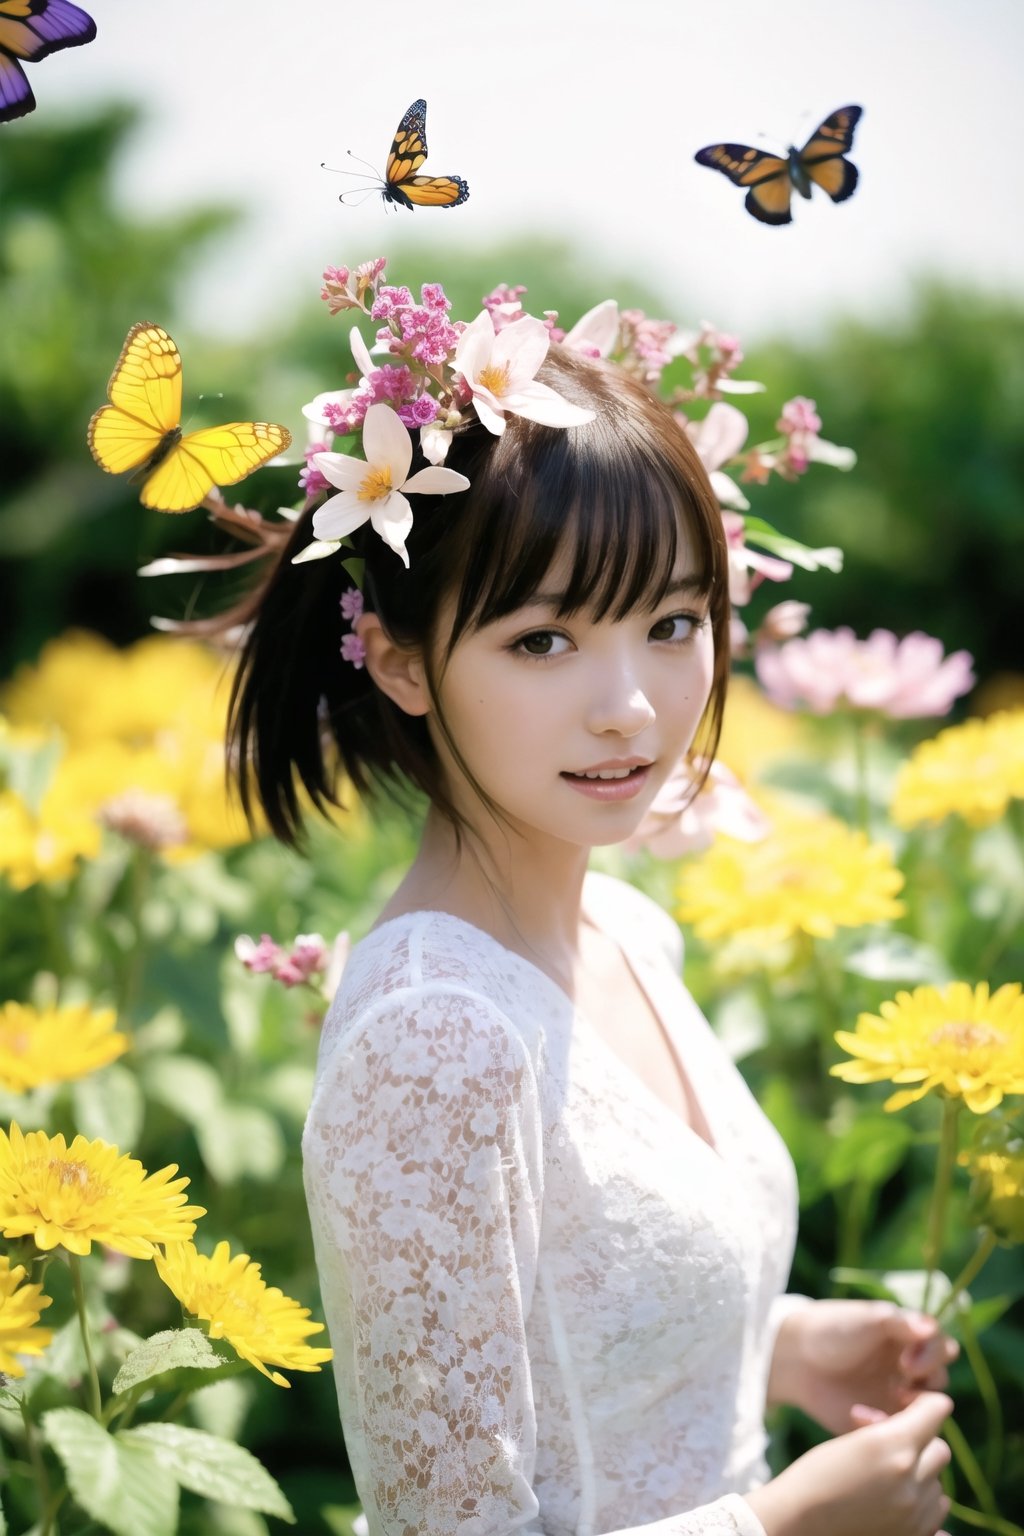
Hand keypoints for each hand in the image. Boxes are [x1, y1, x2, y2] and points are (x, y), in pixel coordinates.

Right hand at [745, 1390, 952, 1535]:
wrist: (797, 1525)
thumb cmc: (814, 1476)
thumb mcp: (850, 1440)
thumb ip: (888, 1430)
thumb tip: (913, 1421)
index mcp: (893, 1446)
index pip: (937, 1408)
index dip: (923, 1402)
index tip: (904, 1405)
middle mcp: (911, 1479)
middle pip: (940, 1448)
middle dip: (919, 1442)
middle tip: (886, 1445)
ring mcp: (915, 1514)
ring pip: (939, 1482)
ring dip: (921, 1475)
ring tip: (887, 1475)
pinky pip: (936, 1513)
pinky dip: (922, 1503)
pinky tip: (896, 1500)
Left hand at [768, 1298, 957, 1434]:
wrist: (796, 1357)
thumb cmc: (832, 1329)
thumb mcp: (866, 1318)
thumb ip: (899, 1322)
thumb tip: (931, 1327)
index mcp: (908, 1338)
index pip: (942, 1347)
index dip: (933, 1355)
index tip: (907, 1362)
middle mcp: (909, 1367)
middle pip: (940, 1379)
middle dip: (928, 1383)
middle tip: (901, 1383)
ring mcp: (897, 1396)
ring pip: (926, 1410)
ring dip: (913, 1409)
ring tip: (888, 1401)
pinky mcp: (883, 1421)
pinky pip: (902, 1432)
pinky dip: (888, 1427)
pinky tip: (862, 1416)